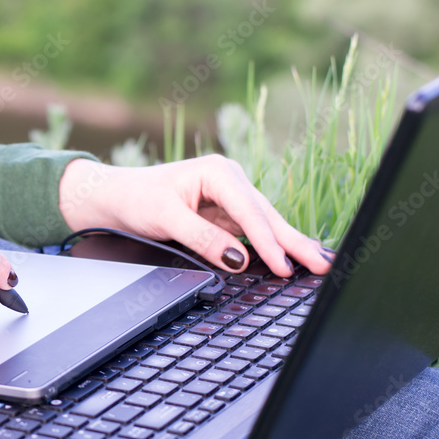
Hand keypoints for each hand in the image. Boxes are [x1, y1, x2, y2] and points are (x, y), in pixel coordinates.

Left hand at [58, 156, 333, 276]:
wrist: (114, 196)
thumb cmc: (136, 200)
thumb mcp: (166, 219)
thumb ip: (203, 238)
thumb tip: (238, 259)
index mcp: (217, 172)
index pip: (250, 211)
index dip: (268, 242)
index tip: (284, 266)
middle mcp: (229, 180)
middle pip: (267, 216)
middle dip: (295, 241)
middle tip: (324, 264)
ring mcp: (230, 197)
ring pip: (265, 224)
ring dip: (290, 244)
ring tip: (320, 263)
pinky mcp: (226, 213)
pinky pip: (253, 231)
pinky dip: (272, 245)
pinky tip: (293, 257)